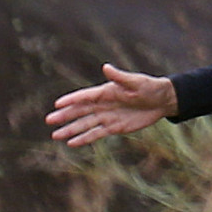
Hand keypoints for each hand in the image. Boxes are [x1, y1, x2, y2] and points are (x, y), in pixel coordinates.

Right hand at [46, 64, 176, 145]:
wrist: (163, 101)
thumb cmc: (150, 88)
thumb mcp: (136, 82)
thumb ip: (120, 77)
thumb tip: (106, 67)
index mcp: (106, 92)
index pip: (85, 96)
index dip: (72, 100)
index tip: (57, 104)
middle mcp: (103, 104)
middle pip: (80, 111)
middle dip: (65, 116)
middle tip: (49, 120)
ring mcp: (107, 117)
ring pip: (85, 124)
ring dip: (71, 130)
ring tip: (55, 135)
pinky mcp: (115, 128)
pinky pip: (96, 134)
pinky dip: (84, 138)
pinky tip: (72, 143)